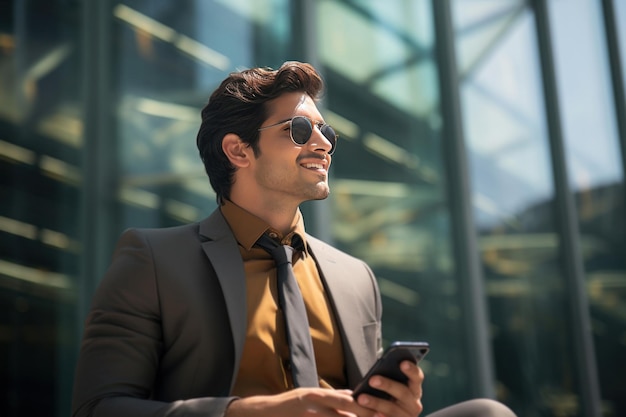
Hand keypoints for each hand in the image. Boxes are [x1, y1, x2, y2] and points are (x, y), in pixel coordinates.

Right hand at [225, 387, 377, 416]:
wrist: (266, 414)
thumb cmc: (290, 404)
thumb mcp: (310, 394)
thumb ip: (331, 395)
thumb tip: (352, 394)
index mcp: (317, 395)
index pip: (346, 401)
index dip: (363, 407)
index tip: (379, 410)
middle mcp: (315, 407)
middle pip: (345, 415)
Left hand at [354, 361, 424, 416]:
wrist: (384, 414)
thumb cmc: (385, 396)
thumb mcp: (389, 386)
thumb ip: (386, 378)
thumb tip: (374, 374)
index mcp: (414, 389)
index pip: (417, 377)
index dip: (411, 370)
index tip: (402, 363)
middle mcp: (414, 404)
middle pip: (403, 393)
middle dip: (387, 385)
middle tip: (372, 380)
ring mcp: (406, 416)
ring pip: (392, 409)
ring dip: (376, 403)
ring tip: (361, 398)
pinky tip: (373, 414)